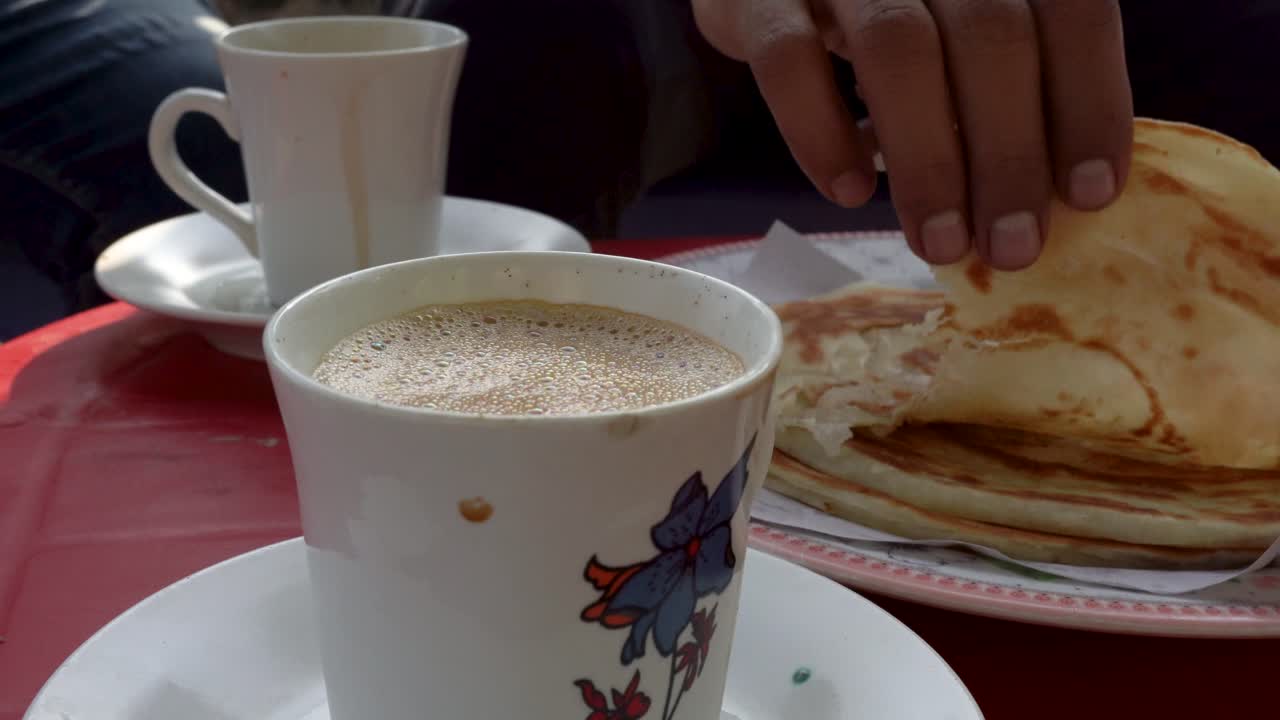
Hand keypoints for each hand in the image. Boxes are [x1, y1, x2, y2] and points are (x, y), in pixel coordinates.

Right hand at [693, 0, 1133, 269]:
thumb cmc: (884, 17)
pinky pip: (789, 61)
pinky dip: (821, 134)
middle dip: (1009, 154)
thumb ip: (1007, 84)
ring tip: (939, 242)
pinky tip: (847, 192)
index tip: (1088, 195)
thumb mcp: (957, 33)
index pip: (1071, 10)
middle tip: (1011, 249)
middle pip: (991, 36)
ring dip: (929, 160)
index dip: (1088, 101)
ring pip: (899, 49)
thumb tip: (1058, 198)